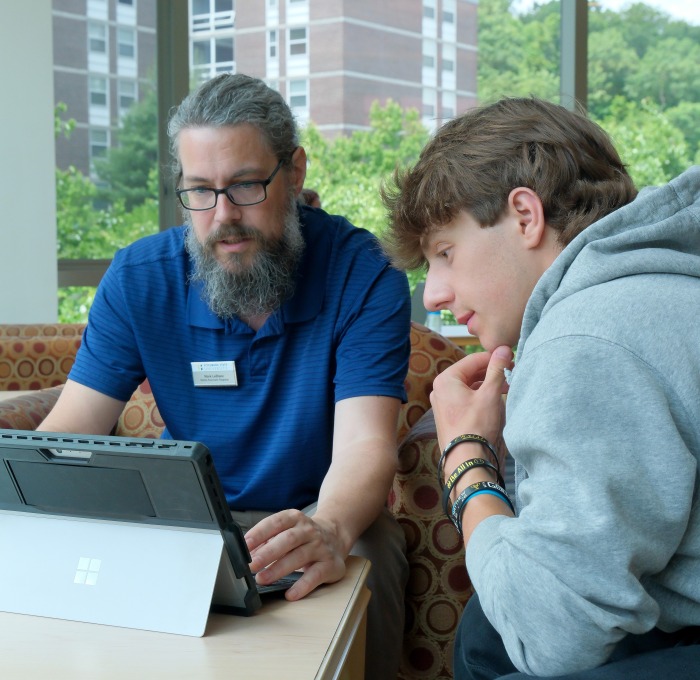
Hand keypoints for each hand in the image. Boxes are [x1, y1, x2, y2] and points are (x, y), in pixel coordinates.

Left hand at [244, 509, 346, 600]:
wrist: (335, 537)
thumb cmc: (304, 537)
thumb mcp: (287, 531)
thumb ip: (267, 540)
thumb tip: (246, 553)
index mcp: (295, 518)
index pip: (276, 522)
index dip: (259, 533)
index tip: (244, 545)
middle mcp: (309, 530)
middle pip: (287, 539)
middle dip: (267, 553)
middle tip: (251, 565)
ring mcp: (320, 547)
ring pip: (299, 556)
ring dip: (279, 569)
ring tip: (262, 579)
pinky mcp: (330, 564)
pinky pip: (316, 575)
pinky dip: (302, 585)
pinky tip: (290, 594)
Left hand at [430, 345, 513, 468]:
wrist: (466, 459)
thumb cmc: (476, 425)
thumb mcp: (490, 394)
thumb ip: (497, 369)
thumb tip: (503, 348)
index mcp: (446, 379)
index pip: (473, 360)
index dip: (493, 358)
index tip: (511, 359)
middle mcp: (440, 389)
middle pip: (470, 373)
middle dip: (491, 372)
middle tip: (511, 373)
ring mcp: (442, 403)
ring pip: (469, 386)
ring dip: (488, 385)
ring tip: (506, 388)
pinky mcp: (448, 415)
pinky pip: (465, 398)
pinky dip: (480, 396)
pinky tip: (495, 400)